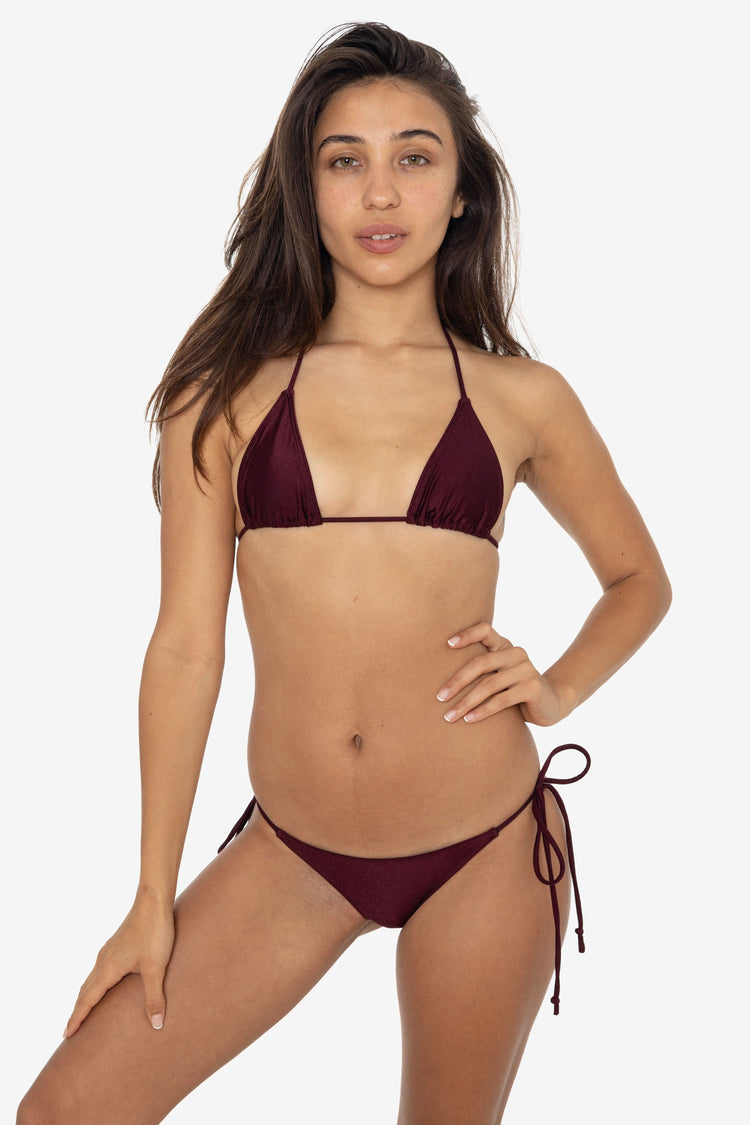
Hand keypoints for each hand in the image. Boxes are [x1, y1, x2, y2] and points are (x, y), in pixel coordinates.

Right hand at [63, 892, 174, 1037]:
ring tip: (83, 1009)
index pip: (88, 1000)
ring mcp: (110, 950)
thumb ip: (154, 997)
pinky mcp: (118, 944)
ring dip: (85, 996)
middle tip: (69, 1030)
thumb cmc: (154, 933)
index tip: (66, 1035)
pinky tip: (104, 982)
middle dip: (77, 1010)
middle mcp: (104, 960)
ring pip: (92, 978)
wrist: (154, 901)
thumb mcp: (156, 967)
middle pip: (85, 990)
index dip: (77, 1018)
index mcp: (108, 969)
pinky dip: (95, 982)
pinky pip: (100, 969)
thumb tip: (156, 1025)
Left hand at [436, 621, 571, 726]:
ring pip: (489, 685)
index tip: (446, 645)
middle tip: (439, 697)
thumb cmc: (515, 690)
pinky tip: (469, 720)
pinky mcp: (532, 688)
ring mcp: (526, 669)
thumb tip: (441, 680)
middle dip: (457, 681)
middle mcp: (516, 653)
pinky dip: (482, 711)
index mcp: (505, 646)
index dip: (466, 634)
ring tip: (450, 715)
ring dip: (466, 702)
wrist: (551, 703)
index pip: (485, 630)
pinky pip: (501, 700)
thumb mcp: (499, 676)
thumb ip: (482, 670)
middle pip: (480, 663)